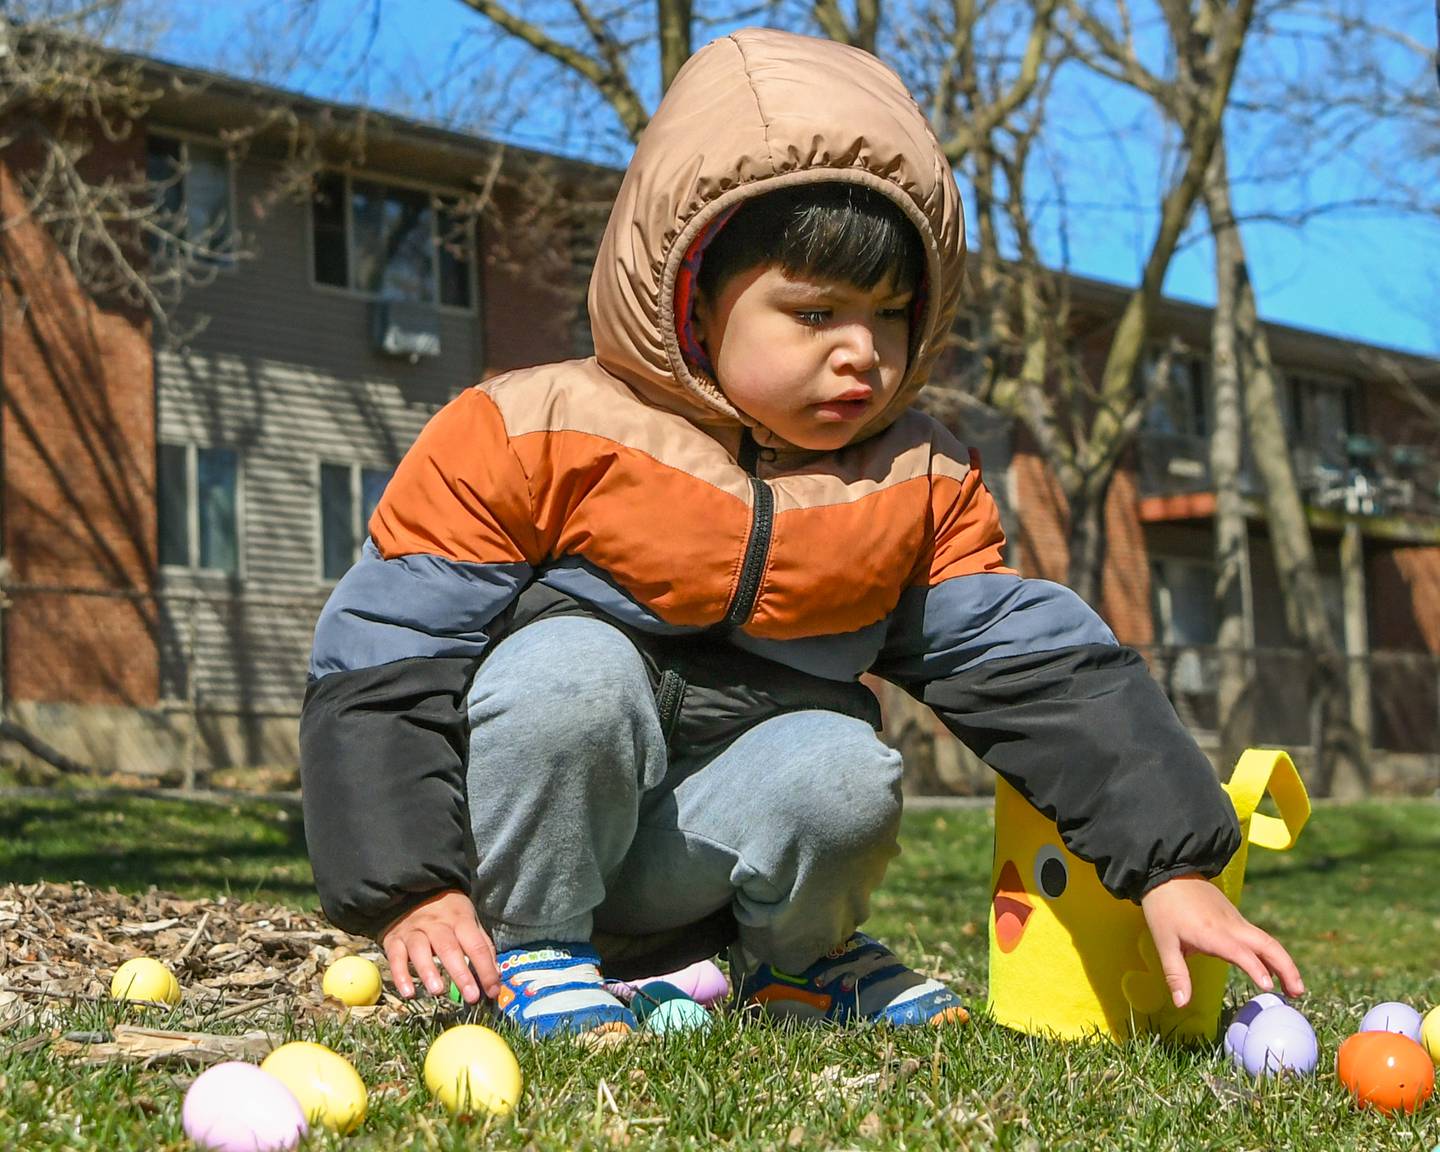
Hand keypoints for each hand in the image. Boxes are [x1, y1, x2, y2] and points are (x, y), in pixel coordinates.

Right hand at [379, 890, 500, 1004]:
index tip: (492, 991)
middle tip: (470, 997)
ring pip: (420, 950)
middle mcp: (437, 924)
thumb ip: (482, 945)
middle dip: (461, 974)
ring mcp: (414, 931)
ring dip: (429, 971)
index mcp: (460, 920)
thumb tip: (494, 976)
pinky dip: (400, 975)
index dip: (486, 969)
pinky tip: (408, 992)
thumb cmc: (448, 912)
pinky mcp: (394, 939)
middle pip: (449, 949)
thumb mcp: (470, 920)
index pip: (476, 946)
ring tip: (437, 991)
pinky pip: (395, 957)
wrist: (414, 891)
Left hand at [1140, 874, 1304, 1008]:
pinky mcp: (1235, 917)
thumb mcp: (1164, 942)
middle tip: (1299, 993)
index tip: (1268, 987)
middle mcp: (1231, 926)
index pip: (1241, 952)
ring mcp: (1235, 919)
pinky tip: (1271, 969)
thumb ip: (1175, 974)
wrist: (1168, 872)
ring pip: (1266, 940)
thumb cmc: (1163, 908)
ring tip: (1293, 988)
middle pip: (1267, 945)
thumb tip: (1181, 1003)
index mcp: (1213, 933)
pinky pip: (1257, 936)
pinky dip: (1270, 954)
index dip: (1256, 968)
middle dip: (1287, 968)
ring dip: (1283, 962)